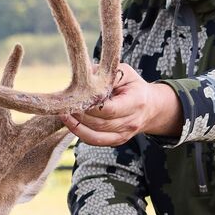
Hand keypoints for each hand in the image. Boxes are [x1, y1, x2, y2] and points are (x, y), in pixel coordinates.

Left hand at [62, 63, 180, 146]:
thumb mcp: (126, 73)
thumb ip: (107, 73)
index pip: (110, 109)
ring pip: (95, 135)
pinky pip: (95, 142)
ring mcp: (124, 134)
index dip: (90, 105)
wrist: (150, 107)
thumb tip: (86, 74)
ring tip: (64, 114)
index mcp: (136, 102)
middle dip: (79, 115)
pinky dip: (80, 134)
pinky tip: (70, 123)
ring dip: (76, 126)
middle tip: (64, 105)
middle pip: (100, 123)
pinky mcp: (116, 141)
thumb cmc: (134, 86)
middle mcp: (131, 122)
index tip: (76, 96)